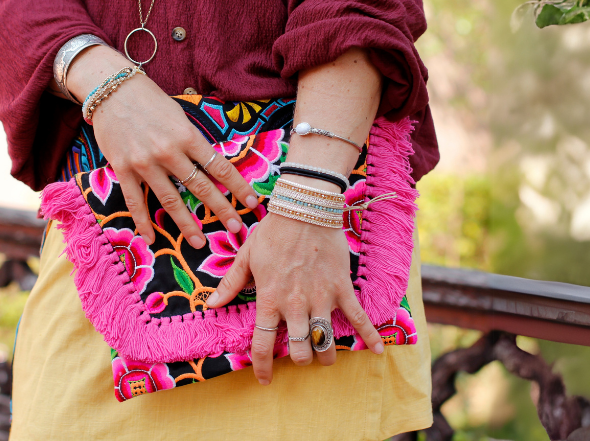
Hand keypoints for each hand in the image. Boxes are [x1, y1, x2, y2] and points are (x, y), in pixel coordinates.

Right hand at [67, 48, 259, 247]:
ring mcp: (144, 163)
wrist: (110, 89)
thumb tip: (213, 166)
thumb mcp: (181, 116)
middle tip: (237, 229)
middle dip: (221, 210)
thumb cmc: (150, 100)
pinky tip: (152, 238)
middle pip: (200, 187)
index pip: (220, 167)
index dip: (238, 187)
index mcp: (188, 136)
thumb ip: (194, 142)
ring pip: (170, 200)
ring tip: (200, 243)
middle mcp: (168, 152)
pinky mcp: (122, 168)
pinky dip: (143, 221)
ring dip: (186, 224)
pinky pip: (135, 201)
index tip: (253, 203)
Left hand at [206, 209, 384, 384]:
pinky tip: (378, 350)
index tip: (264, 379)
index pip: (264, 343)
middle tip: (300, 357)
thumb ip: (230, 284)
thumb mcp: (246, 257)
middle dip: (300, 359)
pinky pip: (358, 317)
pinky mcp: (342, 289)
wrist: (306, 210)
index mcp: (270, 300)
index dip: (263, 366)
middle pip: (300, 348)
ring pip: (325, 340)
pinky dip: (370, 334)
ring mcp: (322, 299)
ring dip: (325, 355)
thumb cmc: (274, 233)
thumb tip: (211, 305)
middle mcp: (296, 305)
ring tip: (324, 358)